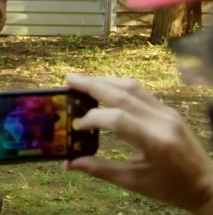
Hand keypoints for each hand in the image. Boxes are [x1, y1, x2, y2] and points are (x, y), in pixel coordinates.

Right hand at [64, 74, 212, 213]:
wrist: (207, 184)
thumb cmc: (171, 187)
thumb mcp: (134, 181)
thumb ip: (100, 169)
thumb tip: (69, 164)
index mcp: (156, 142)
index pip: (117, 119)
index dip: (92, 118)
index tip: (76, 126)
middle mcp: (163, 121)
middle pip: (123, 94)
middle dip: (93, 84)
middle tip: (69, 79)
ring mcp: (168, 113)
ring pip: (133, 87)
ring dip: (105, 81)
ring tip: (82, 81)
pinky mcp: (169, 111)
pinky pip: (141, 92)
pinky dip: (118, 87)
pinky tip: (103, 89)